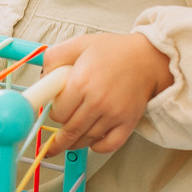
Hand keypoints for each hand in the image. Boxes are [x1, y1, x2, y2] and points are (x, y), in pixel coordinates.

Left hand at [40, 32, 171, 154]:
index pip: (58, 113)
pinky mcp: (128, 123)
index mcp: (81, 82)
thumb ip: (55, 57)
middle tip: (52, 144)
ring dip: (75, 143)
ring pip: (86, 139)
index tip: (54, 113)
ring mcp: (113, 114)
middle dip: (59, 139)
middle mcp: (97, 101)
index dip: (53, 114)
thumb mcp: (79, 44)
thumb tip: (43, 77)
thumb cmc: (114, 51)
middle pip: (70, 130)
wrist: (148, 58)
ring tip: (68, 143)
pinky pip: (109, 145)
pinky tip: (91, 142)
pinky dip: (97, 148)